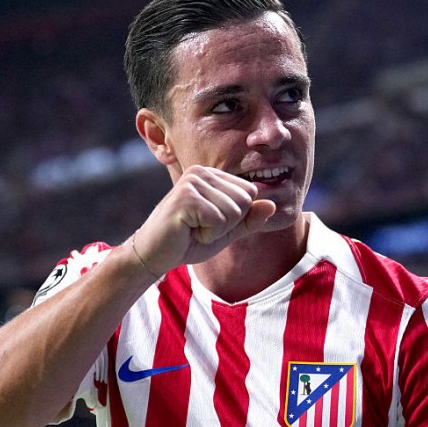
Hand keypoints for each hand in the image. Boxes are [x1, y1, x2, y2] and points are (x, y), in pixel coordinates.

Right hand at [131, 165, 275, 273]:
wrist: (154, 254)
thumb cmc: (189, 240)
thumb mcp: (226, 231)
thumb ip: (249, 219)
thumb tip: (273, 205)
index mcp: (212, 174)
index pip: (250, 193)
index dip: (236, 217)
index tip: (210, 222)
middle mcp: (202, 172)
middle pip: (244, 201)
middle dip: (227, 224)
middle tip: (200, 227)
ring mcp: (192, 183)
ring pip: (233, 212)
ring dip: (216, 231)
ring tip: (193, 229)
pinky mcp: (186, 198)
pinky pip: (219, 220)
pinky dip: (207, 234)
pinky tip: (188, 231)